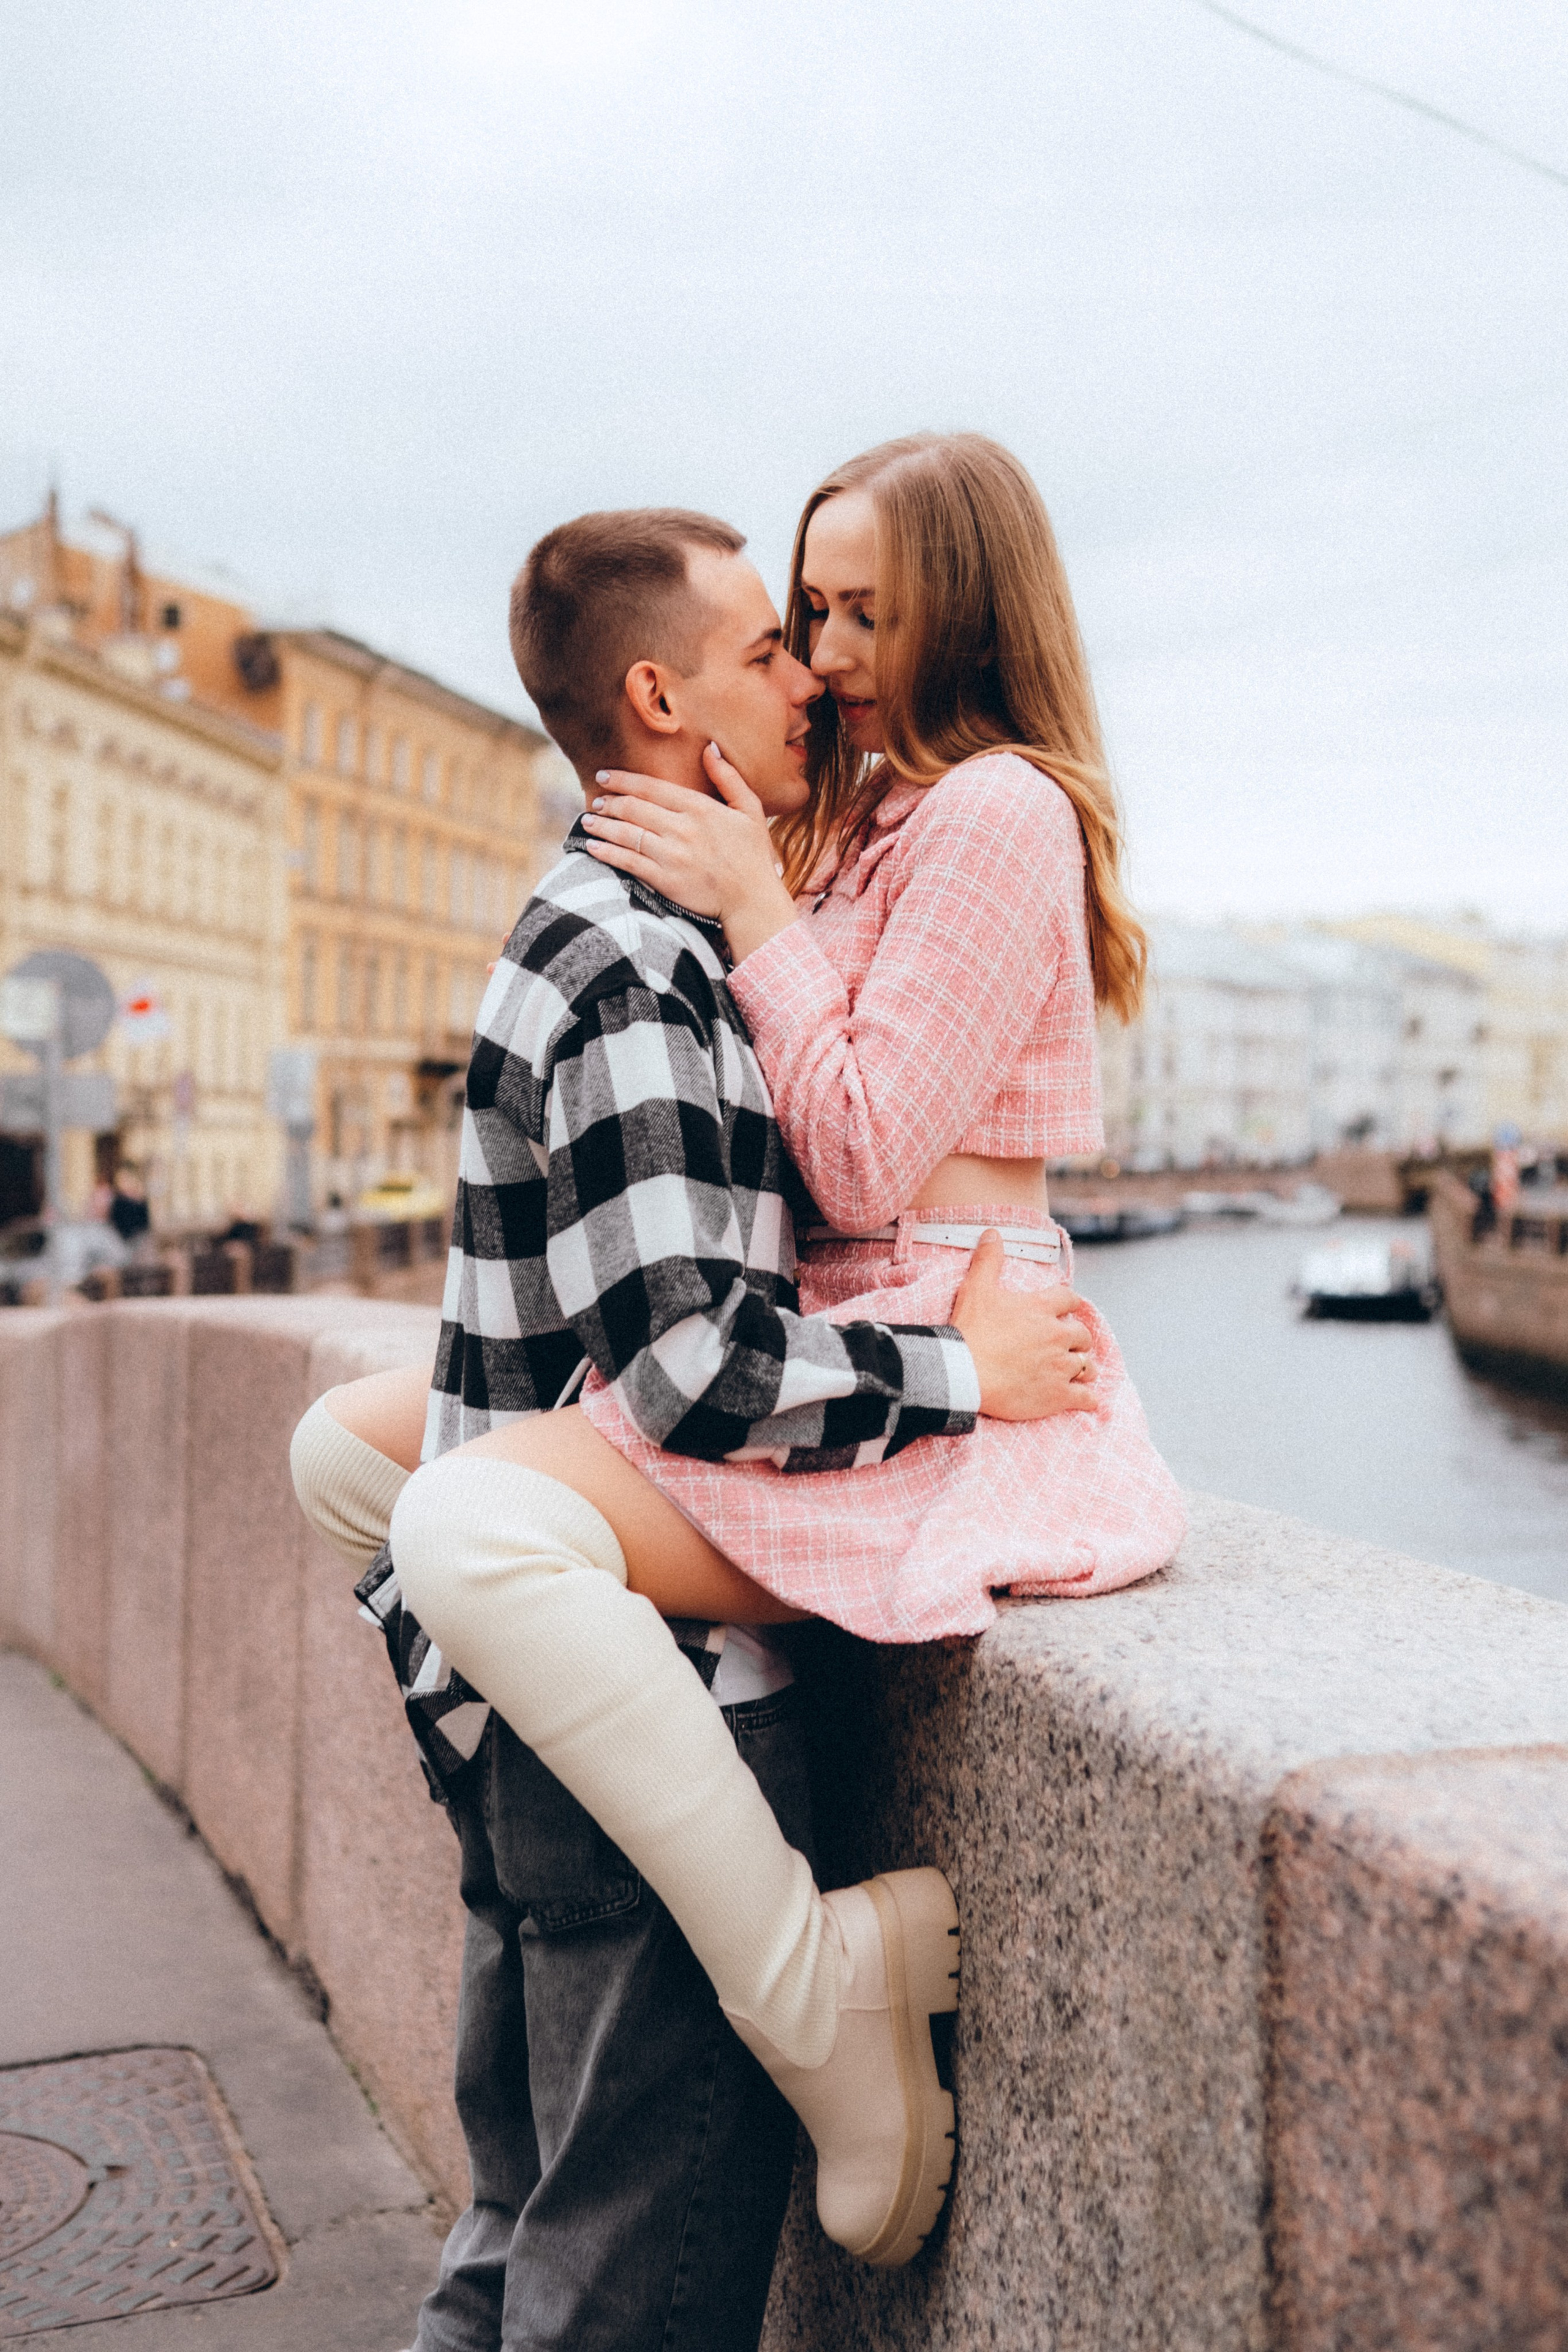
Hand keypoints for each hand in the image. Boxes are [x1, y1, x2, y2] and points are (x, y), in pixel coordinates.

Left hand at [581, 744, 798, 961]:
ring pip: (626, 833)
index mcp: (700, 808)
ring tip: (587, 821)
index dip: (622, 779)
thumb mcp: (750, 809)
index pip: (650, 787)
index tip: (604, 776)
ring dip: (602, 826)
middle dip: (608, 802)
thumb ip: (728, 777)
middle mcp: (682, 828)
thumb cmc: (753, 855)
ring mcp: (671, 855)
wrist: (753, 901)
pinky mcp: (664, 880)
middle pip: (633, 808)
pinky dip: (607, 853)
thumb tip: (709, 747)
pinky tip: (592, 847)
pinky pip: (628, 862)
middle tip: (595, 801)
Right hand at [950, 1232, 1097, 1420]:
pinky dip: (1088, 1399)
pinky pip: (1086, 1398)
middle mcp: (1057, 1336)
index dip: (1068, 1304)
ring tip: (1076, 1371)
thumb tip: (993, 1232)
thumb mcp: (977, 1288)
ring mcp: (1060, 1367)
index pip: (1070, 1299)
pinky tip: (1084, 1399)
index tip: (1064, 1311)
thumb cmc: (971, 1330)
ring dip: (1083, 1367)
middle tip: (1066, 1345)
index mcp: (1042, 1308)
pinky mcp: (1058, 1395)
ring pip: (1087, 1365)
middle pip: (1082, 1334)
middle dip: (1077, 1338)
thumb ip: (989, 1260)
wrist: (963, 1373)